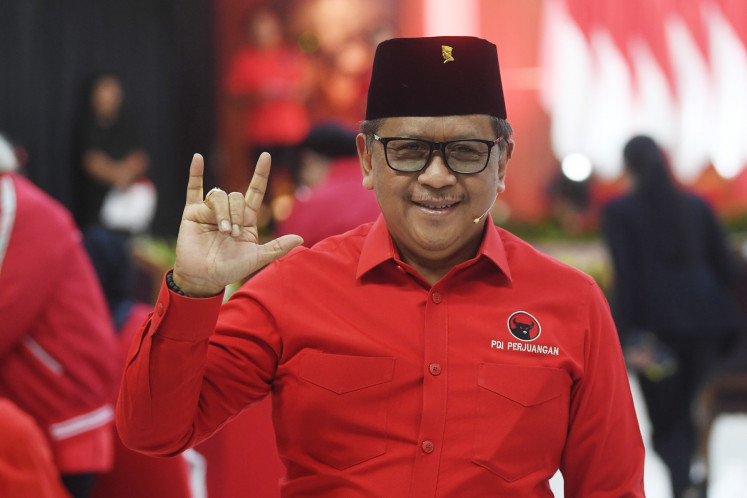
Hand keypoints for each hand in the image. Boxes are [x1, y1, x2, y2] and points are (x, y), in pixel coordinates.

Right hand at [172, 153, 302, 296]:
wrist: (204, 278)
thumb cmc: (231, 269)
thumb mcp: (257, 258)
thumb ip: (277, 247)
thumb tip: (300, 239)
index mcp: (247, 220)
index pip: (256, 191)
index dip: (260, 174)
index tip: (266, 156)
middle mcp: (230, 212)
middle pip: (236, 196)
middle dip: (236, 214)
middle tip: (233, 233)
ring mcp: (210, 211)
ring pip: (219, 196)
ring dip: (222, 212)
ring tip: (222, 230)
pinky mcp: (192, 213)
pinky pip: (193, 189)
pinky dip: (196, 174)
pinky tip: (197, 158)